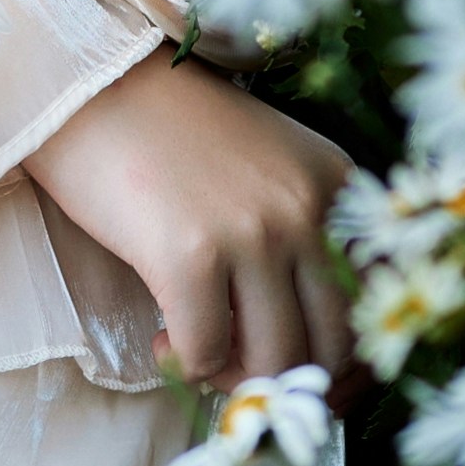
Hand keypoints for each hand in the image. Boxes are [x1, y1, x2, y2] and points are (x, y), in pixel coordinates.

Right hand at [22, 47, 354, 388]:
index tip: (301, 375)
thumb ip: (307, 236)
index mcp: (337, 187)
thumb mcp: (271, 170)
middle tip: (239, 367)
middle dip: (286, 379)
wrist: (91, 85)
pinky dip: (183, 363)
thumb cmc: (174, 135)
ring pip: (274, 362)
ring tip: (198, 349)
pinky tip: (161, 336)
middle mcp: (307, 209)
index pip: (373, 306)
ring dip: (233, 377)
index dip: (344, 364)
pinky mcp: (190, 256)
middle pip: (331, 348)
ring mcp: (253, 232)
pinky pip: (206, 354)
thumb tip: (321, 349)